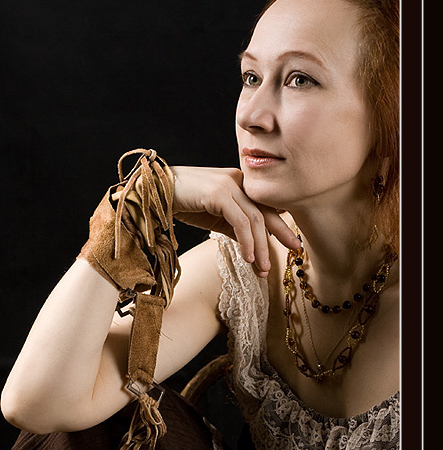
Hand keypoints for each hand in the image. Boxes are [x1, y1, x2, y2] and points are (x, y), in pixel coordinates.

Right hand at [171, 165, 300, 277]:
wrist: (154, 190)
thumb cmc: (181, 201)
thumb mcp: (212, 216)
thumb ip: (232, 225)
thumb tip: (250, 245)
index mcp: (238, 184)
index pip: (263, 206)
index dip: (279, 225)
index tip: (290, 243)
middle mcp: (237, 181)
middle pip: (265, 210)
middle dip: (281, 233)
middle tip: (295, 251)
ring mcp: (228, 185)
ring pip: (254, 219)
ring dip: (261, 246)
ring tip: (263, 268)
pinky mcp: (218, 193)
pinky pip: (239, 221)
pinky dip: (247, 241)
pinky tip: (248, 257)